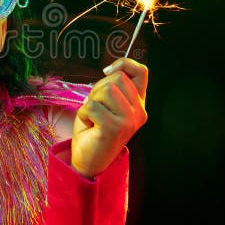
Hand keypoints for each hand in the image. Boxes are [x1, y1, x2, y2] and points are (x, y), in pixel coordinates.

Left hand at [71, 57, 148, 177]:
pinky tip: (90, 126)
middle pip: (118, 78)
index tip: (107, 72)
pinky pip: (92, 106)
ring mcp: (129, 120)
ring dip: (91, 102)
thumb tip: (111, 70)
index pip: (141, 72)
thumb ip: (113, 87)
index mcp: (139, 104)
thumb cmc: (94, 129)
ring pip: (106, 90)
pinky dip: (83, 113)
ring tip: (93, 117)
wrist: (88, 160)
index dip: (124, 64)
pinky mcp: (115, 128)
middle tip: (95, 108)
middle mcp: (139, 112)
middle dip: (98, 88)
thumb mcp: (105, 103)